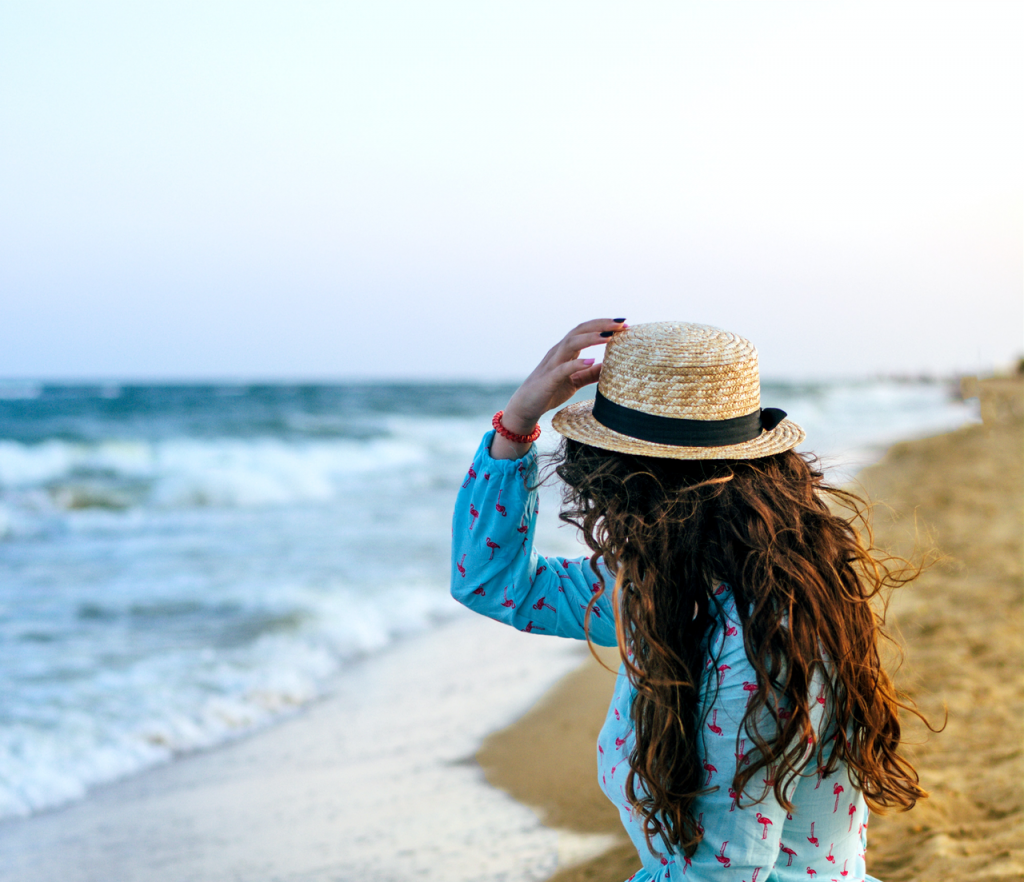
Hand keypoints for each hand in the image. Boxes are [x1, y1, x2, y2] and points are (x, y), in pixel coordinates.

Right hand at [491, 318, 626, 459]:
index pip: (585, 330)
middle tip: (623, 325)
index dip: (604, 324)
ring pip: (571, 343)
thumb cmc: (549, 392)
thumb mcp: (574, 382)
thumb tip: (610, 367)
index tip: (624, 325)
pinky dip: (577, 363)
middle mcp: (558, 352)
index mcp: (565, 351)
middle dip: (601, 325)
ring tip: (609, 336)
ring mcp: (552, 364)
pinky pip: (562, 368)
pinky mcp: (548, 379)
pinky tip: (591, 361)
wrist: (525, 407)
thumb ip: (590, 374)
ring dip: (591, 337)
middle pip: (580, 330)